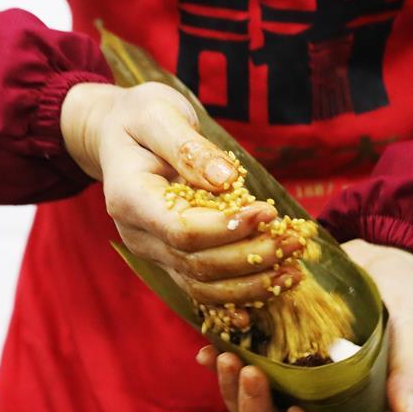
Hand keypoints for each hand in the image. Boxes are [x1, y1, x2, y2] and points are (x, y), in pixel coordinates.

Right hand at [60, 82, 300, 306]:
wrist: (119, 134)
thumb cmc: (140, 117)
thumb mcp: (160, 115)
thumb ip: (189, 148)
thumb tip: (226, 180)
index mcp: (129, 198)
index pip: (181, 229)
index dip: (227, 228)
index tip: (268, 213)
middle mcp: (137, 234)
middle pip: (196, 264)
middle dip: (250, 258)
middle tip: (294, 242)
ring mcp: (152, 251)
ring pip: (201, 286)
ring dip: (250, 284)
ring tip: (293, 270)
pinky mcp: (169, 258)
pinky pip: (202, 288)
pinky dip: (237, 296)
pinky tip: (268, 295)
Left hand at [196, 239, 412, 411]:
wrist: (386, 261)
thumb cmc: (408, 304)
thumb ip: (406, 375)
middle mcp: (314, 407)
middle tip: (250, 373)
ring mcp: (287, 383)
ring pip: (249, 408)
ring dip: (232, 391)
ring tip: (225, 358)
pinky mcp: (268, 353)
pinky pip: (236, 369)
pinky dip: (218, 364)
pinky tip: (207, 349)